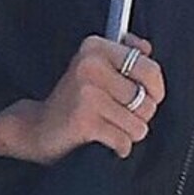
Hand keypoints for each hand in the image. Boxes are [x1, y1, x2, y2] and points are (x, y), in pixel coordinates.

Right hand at [0, 34, 165, 163]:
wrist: (37, 127)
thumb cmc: (75, 99)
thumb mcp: (96, 67)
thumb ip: (124, 53)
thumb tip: (146, 48)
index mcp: (95, 47)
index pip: (149, 67)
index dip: (156, 88)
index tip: (151, 96)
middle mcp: (90, 65)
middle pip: (147, 100)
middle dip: (142, 115)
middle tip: (125, 116)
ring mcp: (86, 93)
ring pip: (139, 124)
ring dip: (130, 133)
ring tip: (111, 128)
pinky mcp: (84, 120)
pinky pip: (124, 140)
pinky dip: (119, 147)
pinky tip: (105, 141)